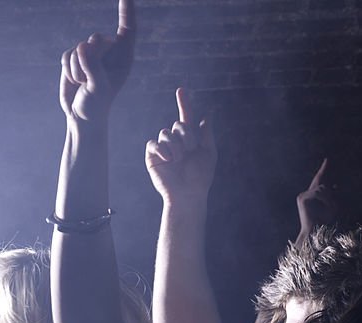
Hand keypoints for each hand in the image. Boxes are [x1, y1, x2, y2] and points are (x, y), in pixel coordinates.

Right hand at [58, 0, 135, 122]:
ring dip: (77, 69)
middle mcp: (109, 53)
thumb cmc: (96, 105)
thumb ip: (92, 66)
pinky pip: (66, 55)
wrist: (81, 117)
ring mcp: (91, 55)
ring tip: (84, 84)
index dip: (127, 10)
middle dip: (89, 60)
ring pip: (79, 48)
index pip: (127, 28)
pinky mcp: (74, 59)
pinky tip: (75, 82)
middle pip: (96, 39)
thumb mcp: (98, 87)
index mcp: (123, 57)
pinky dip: (68, 70)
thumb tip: (82, 47)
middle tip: (90, 80)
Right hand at [145, 88, 216, 204]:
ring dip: (175, 145)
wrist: (187, 194)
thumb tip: (207, 115)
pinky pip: (153, 144)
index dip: (184, 103)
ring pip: (165, 133)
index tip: (181, 90)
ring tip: (179, 159)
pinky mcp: (152, 157)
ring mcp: (163, 149)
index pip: (186, 117)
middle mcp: (175, 142)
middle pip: (177, 124)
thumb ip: (207, 134)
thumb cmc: (200, 177)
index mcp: (189, 139)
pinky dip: (162, 149)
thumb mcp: (209, 153)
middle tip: (190, 151)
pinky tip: (169, 160)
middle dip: (186, 136)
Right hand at [295, 158, 336, 240]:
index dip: (323, 169)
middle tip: (335, 207)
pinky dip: (326, 200)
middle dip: (331, 195)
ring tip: (332, 209)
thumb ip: (332, 195)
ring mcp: (302, 196)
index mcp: (312, 196)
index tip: (328, 159)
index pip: (319, 179)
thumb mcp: (333, 205)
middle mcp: (305, 195)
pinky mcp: (302, 198)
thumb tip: (335, 185)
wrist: (316, 232)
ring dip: (330, 199)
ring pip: (322, 188)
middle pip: (323, 184)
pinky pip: (318, 192)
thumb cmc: (325, 222)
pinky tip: (326, 208)